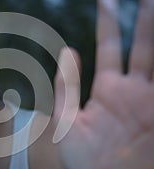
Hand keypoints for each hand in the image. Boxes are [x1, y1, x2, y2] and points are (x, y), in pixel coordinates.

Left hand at [54, 0, 153, 167]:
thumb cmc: (78, 157)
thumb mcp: (67, 119)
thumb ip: (66, 87)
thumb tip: (67, 51)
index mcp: (108, 89)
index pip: (110, 47)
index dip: (109, 24)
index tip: (107, 2)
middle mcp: (132, 91)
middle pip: (143, 47)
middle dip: (146, 21)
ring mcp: (149, 103)